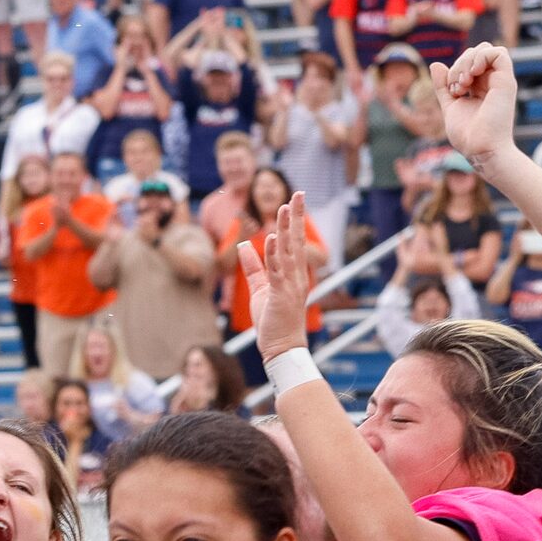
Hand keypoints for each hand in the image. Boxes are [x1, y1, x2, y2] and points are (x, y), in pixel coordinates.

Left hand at [232, 194, 316, 355]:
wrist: (282, 347)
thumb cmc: (273, 320)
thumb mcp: (260, 288)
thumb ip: (253, 266)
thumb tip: (243, 245)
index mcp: (292, 273)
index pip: (294, 241)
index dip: (294, 220)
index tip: (295, 200)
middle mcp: (295, 275)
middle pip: (296, 240)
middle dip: (296, 216)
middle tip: (298, 193)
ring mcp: (290, 285)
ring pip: (288, 252)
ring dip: (286, 229)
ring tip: (284, 207)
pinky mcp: (281, 295)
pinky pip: (277, 271)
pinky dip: (274, 254)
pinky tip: (273, 238)